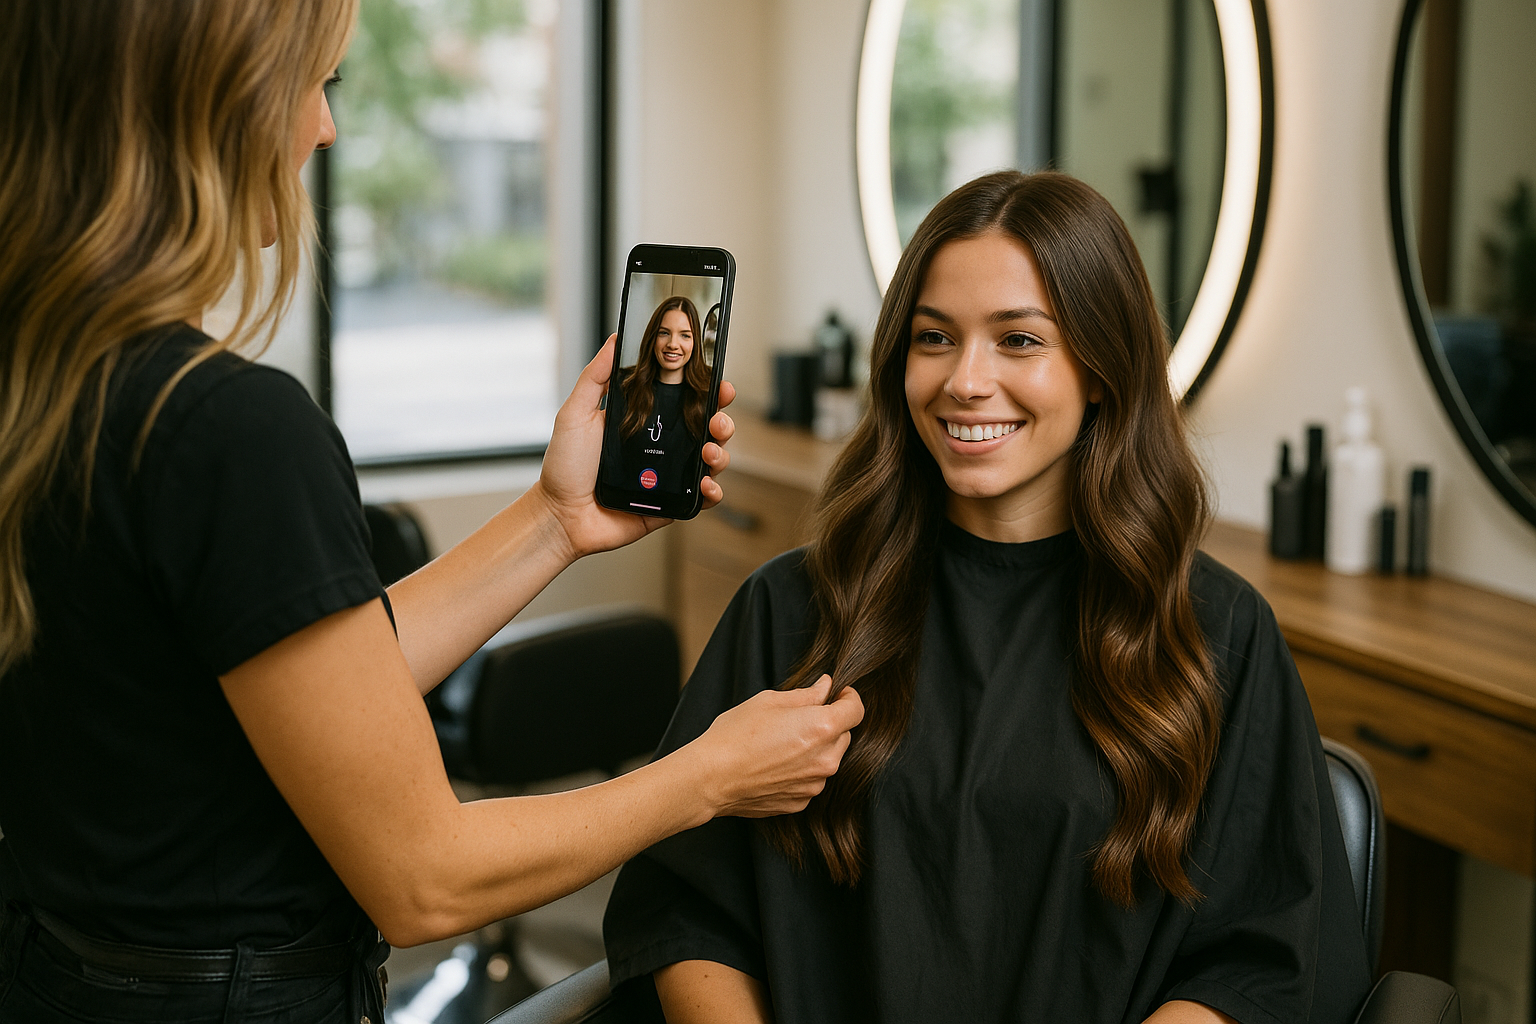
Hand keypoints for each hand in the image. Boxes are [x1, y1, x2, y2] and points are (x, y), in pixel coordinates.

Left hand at [532, 336, 736, 559]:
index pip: (683, 400)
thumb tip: (613, 340)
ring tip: (709, 452)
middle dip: (722, 421)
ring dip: (720, 453)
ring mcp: (667, 476)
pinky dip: (713, 491)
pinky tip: (706, 484)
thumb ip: (595, 376)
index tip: (718, 382)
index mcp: (643, 421)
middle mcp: (660, 447)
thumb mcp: (576, 413)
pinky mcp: (670, 503)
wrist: (560, 515)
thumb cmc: (564, 467)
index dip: (706, 390)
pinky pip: (702, 497)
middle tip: (718, 421)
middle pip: (706, 428)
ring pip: (710, 460)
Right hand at [685, 676, 864, 817]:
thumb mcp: (769, 701)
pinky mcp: (801, 802)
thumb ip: (806, 695)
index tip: (839, 694)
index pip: (856, 710)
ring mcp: (815, 785)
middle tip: (799, 718)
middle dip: (829, 724)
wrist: (711, 778)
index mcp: (823, 727)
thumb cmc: (735, 735)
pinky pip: (811, 780)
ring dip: (815, 749)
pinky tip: (775, 764)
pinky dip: (801, 771)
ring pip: (828, 759)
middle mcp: (826, 759)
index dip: (849, 698)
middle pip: (844, 735)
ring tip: (781, 744)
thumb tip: (825, 687)